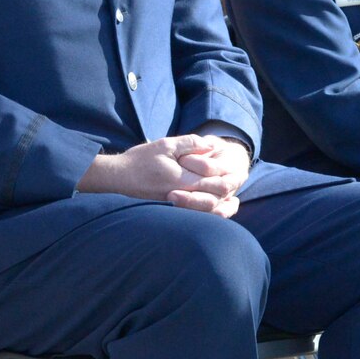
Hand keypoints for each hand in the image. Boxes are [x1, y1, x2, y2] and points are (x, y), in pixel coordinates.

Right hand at [77, 134, 248, 216]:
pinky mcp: (171, 209)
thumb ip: (189, 144)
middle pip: (215, 196)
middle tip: (242, 179)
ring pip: (207, 209)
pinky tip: (216, 207)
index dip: (230, 176)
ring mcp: (176, 205)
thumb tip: (211, 145)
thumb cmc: (139, 160)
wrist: (117, 178)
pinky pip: (195, 215)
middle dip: (231, 188)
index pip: (215, 180)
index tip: (241, 170)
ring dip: (223, 203)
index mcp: (182, 179)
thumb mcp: (164, 145)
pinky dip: (210, 212)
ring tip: (234, 197)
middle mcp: (181, 195)